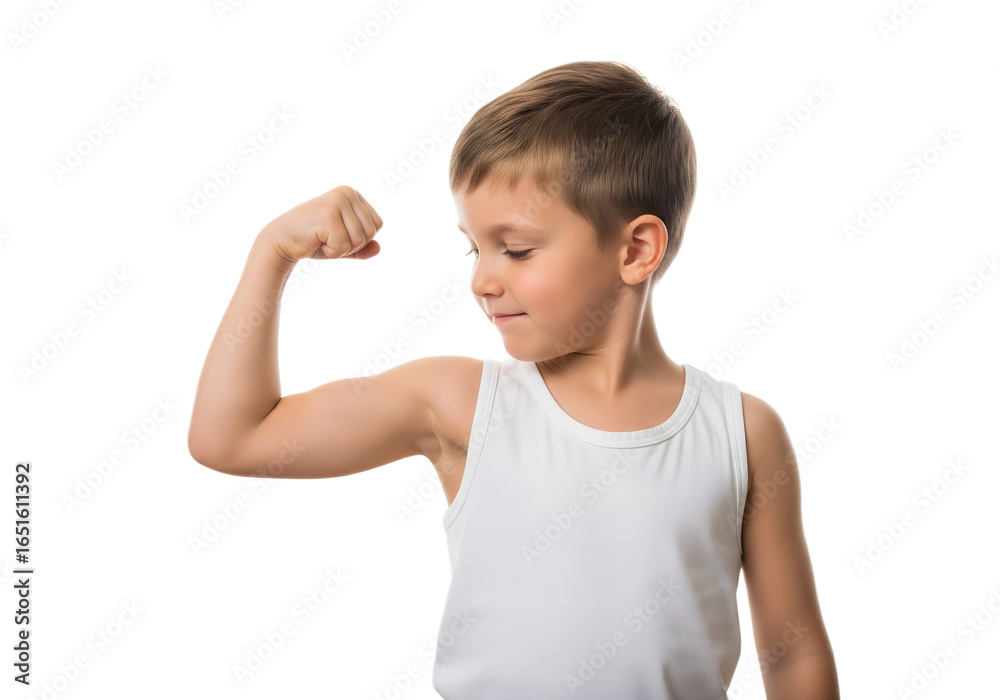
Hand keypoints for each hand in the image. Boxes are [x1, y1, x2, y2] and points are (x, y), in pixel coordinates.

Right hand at [259, 185, 382, 263]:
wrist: (281, 241)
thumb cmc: (312, 241)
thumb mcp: (342, 244)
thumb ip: (362, 247)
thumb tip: (378, 248)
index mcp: (353, 194)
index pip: (377, 225)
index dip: (360, 239)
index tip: (337, 234)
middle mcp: (347, 193)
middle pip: (371, 233)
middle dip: (351, 245)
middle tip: (328, 238)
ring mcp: (338, 201)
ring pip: (360, 240)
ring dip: (340, 249)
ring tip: (321, 239)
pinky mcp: (329, 214)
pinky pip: (344, 245)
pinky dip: (331, 252)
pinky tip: (316, 241)